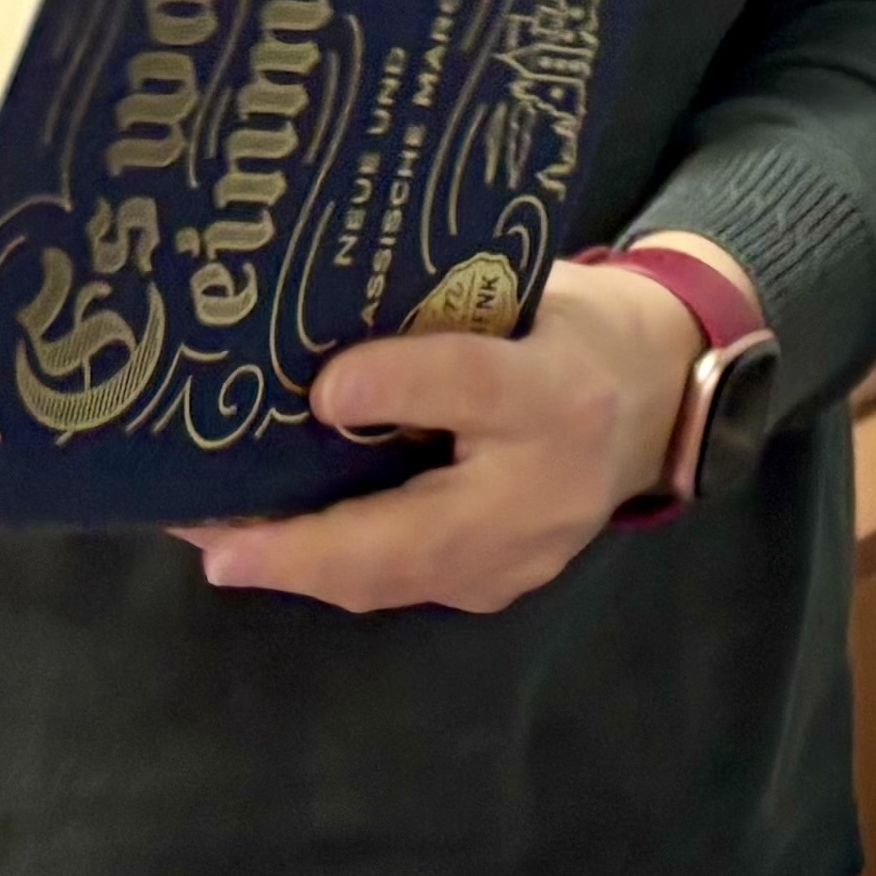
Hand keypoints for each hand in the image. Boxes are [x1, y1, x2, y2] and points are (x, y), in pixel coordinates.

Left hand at [181, 262, 704, 616]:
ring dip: (304, 568)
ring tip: (219, 544)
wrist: (659, 401)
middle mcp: (545, 488)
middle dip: (307, 549)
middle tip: (215, 542)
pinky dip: (338, 569)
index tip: (321, 389)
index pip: (474, 389)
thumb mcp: (528, 290)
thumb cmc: (572, 327)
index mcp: (557, 391)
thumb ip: (440, 314)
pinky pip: (408, 584)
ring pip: (399, 579)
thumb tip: (317, 328)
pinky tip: (278, 546)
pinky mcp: (502, 585)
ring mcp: (526, 555)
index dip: (399, 388)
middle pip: (417, 534)